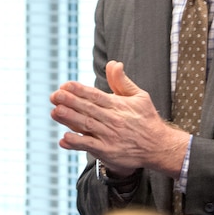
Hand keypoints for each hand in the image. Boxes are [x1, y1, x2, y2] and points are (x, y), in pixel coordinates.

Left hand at [49, 60, 188, 178]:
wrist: (159, 147)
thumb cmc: (147, 120)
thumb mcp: (139, 96)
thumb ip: (122, 81)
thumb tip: (113, 63)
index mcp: (119, 105)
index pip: (96, 95)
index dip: (80, 90)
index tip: (65, 85)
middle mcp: (113, 120)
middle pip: (88, 109)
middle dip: (70, 102)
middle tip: (54, 96)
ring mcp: (110, 136)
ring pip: (87, 126)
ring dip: (70, 119)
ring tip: (55, 111)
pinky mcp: (108, 152)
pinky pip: (90, 146)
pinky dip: (77, 142)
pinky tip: (64, 138)